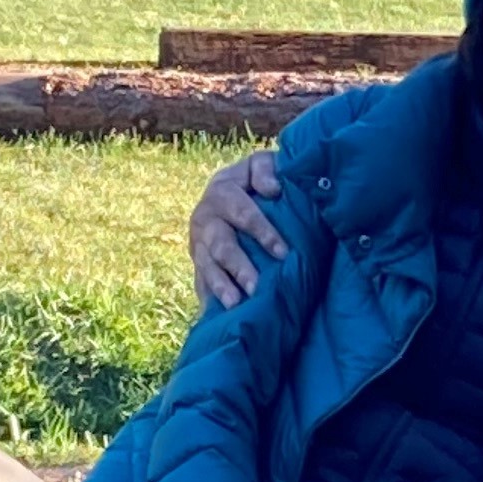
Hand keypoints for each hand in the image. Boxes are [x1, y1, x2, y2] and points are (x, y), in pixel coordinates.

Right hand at [190, 151, 288, 307]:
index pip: (242, 212)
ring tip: (236, 306)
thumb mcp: (260, 164)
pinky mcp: (199, 263)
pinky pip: (201, 283)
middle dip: (239, 267)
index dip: (262, 231)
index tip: (283, 252)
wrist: (232, 191)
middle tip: (256, 287)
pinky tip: (218, 317)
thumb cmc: (256, 179)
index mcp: (221, 191)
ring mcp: (199, 243)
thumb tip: (272, 189)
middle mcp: (205, 218)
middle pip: (222, 245)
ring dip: (221, 286)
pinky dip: (209, 300)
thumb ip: (265, 169)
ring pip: (208, 267)